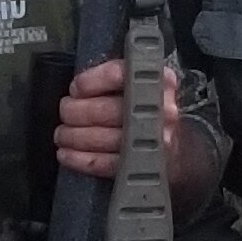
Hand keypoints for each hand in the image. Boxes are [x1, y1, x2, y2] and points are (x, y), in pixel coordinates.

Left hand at [53, 56, 219, 213]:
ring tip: (62, 134)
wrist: (179, 146)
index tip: (75, 88)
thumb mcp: (140, 81)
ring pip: (100, 138)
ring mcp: (152, 140)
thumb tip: (77, 86)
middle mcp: (159, 109)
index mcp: (157, 80)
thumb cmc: (148, 108)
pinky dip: (79, 159)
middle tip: (65, 112)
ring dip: (72, 136)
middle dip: (74, 112)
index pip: (118, 74)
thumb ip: (114, 75)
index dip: (89, 82)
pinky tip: (66, 154)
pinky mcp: (143, 166)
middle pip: (104, 110)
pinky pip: (103, 163)